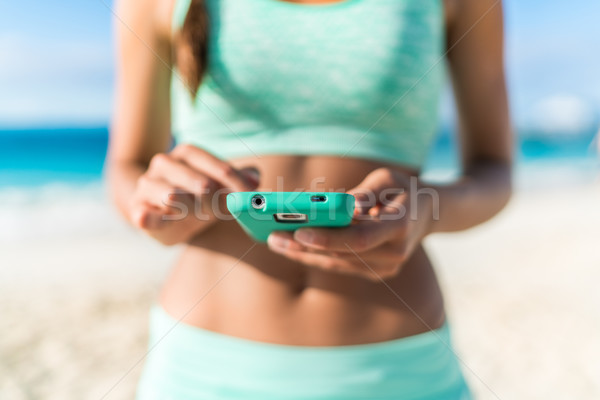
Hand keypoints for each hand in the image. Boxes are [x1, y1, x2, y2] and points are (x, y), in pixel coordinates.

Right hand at [130, 144, 258, 244]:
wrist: (164, 215)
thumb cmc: (197, 197)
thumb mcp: (220, 187)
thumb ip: (239, 180)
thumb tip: (255, 178)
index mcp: (186, 155)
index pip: (209, 161)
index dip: (231, 177)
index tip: (248, 194)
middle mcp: (164, 164)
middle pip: (190, 176)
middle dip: (209, 192)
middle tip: (218, 206)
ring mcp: (148, 186)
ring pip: (166, 191)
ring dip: (185, 205)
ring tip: (196, 213)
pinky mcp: (138, 210)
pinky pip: (142, 213)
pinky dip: (147, 216)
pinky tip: (150, 218)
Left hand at [267, 168, 433, 279]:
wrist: (426, 214)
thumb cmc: (401, 188)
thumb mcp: (388, 179)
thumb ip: (367, 192)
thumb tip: (346, 205)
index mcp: (401, 226)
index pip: (361, 238)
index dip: (329, 238)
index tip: (300, 232)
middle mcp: (394, 253)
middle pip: (342, 254)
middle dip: (305, 247)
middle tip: (274, 236)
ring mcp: (385, 268)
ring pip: (337, 264)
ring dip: (304, 254)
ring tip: (275, 241)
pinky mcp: (375, 273)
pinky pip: (339, 266)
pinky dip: (314, 257)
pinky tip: (291, 247)